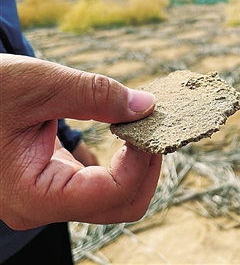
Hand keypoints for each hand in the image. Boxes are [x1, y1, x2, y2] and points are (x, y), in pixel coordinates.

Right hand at [0, 54, 161, 229]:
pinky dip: (119, 162)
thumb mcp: (37, 84)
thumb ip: (95, 95)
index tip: (150, 123)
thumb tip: (146, 105)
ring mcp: (48, 197)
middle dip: (145, 167)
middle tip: (152, 128)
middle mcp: (43, 205)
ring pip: (113, 197)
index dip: (142, 160)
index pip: (114, 193)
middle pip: (120, 204)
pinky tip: (121, 133)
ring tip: (140, 127)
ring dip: (135, 164)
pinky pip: (98, 184)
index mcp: (35, 194)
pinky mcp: (52, 182)